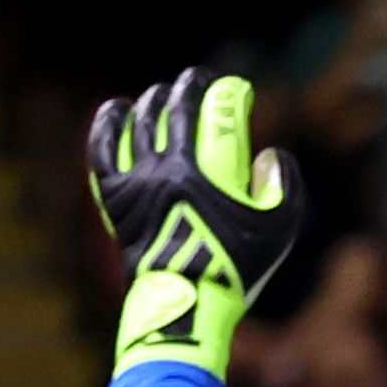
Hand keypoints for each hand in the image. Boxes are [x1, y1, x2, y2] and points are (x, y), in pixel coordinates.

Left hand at [84, 68, 303, 382]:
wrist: (186, 304)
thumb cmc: (236, 269)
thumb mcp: (279, 229)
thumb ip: (284, 185)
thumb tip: (268, 156)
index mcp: (208, 171)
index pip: (219, 111)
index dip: (232, 91)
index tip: (240, 90)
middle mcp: (168, 167)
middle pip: (177, 107)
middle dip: (193, 86)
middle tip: (202, 82)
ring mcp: (137, 180)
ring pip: (140, 120)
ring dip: (156, 100)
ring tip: (166, 95)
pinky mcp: (115, 196)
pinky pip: (103, 148)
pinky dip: (109, 123)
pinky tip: (118, 109)